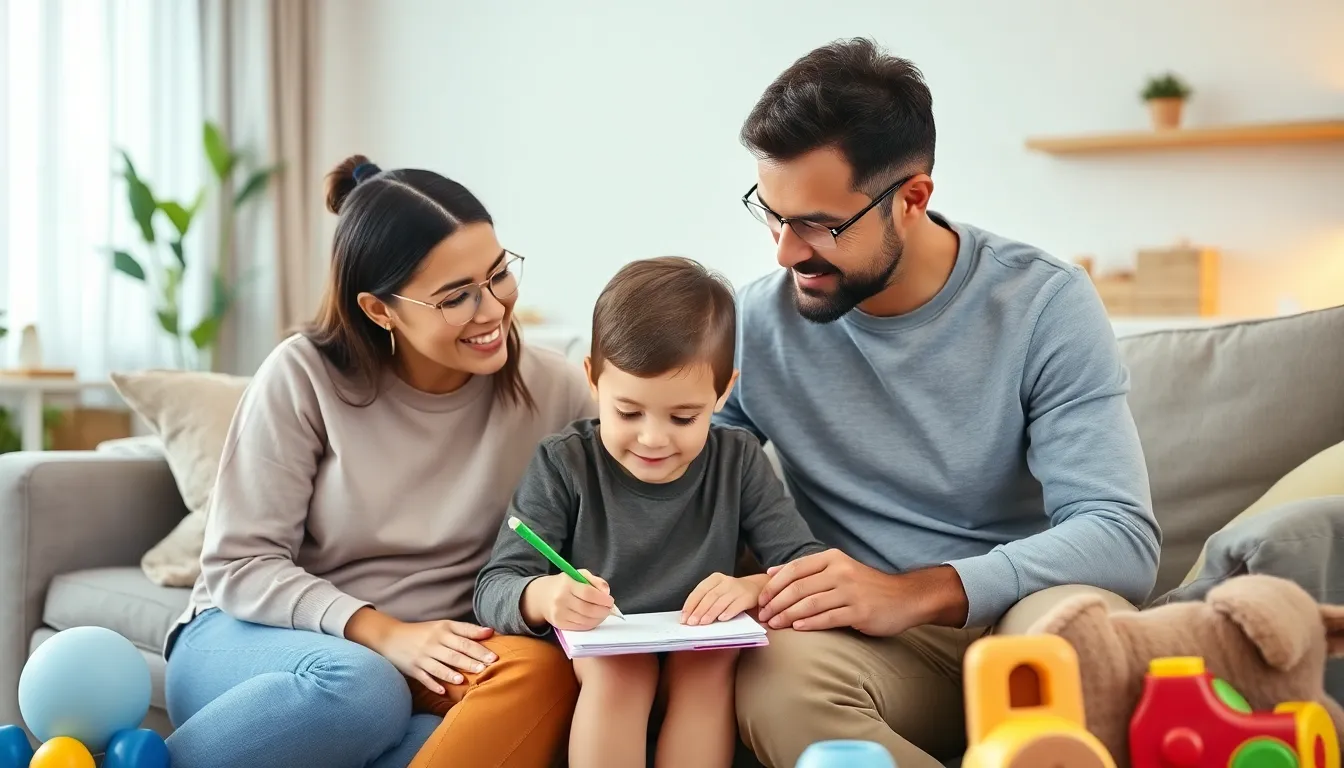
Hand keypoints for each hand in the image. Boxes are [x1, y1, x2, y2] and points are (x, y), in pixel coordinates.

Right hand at [348, 608, 497, 694]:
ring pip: (439, 665)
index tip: (494, 653)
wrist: (391, 637)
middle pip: (455, 651)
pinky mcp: (413, 668)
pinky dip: (433, 684)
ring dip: (451, 673)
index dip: (479, 644)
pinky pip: (424, 678)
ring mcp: (422, 656)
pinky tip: (442, 691)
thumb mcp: (443, 626)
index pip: (464, 636)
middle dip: (471, 660)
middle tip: (486, 667)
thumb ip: (465, 630)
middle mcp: (434, 641)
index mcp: (443, 628)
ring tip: (464, 680)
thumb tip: (491, 631)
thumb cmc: (424, 632)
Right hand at [522, 570, 614, 630]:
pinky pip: (579, 627)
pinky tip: (594, 619)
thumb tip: (606, 592)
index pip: (588, 593)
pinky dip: (590, 624)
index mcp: (567, 583)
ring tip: (603, 614)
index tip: (610, 601)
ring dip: (598, 619)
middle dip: (603, 611)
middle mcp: (561, 599)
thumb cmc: (565, 584)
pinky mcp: (559, 624)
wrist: (543, 596)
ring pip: (585, 620)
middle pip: (588, 609)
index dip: (602, 599)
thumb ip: (596, 581)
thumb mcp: (579, 575)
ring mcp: (559, 613)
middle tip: (609, 609)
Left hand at [681, 573, 761, 624]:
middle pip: (709, 596)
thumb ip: (706, 600)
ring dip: (710, 613)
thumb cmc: (732, 593)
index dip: (690, 604)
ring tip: (703, 623)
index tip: (684, 617)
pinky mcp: (747, 597)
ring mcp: (737, 589)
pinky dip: (728, 612)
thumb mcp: (718, 591)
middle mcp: (726, 581)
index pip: (699, 591)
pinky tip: (722, 619)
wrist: (755, 588)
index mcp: (715, 578)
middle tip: (692, 622)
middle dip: (699, 610)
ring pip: (721, 601)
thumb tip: (690, 616)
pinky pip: (736, 605)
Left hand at [757, 549, 965, 635]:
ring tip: (774, 624)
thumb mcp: (839, 568)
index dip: (774, 585)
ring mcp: (851, 592)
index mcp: (833, 558)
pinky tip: (797, 628)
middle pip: (798, 588)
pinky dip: (809, 624)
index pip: (794, 569)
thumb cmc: (867, 586)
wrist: (905, 598)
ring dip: (787, 616)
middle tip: (763, 615)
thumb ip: (808, 570)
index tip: (761, 599)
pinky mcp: (859, 612)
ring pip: (809, 604)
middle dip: (776, 603)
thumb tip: (772, 572)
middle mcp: (841, 571)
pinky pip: (827, 618)